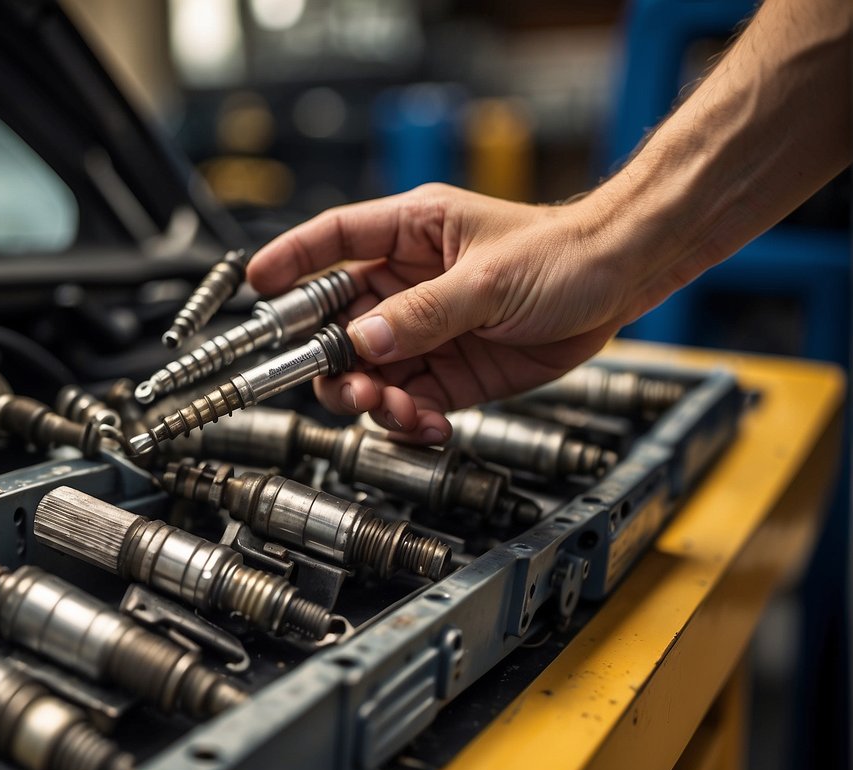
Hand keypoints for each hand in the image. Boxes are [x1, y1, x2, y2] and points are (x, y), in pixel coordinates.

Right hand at [247, 183, 684, 442]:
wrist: (621, 285)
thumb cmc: (562, 253)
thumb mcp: (489, 280)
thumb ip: (425, 314)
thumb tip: (366, 341)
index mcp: (409, 236)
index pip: (333, 241)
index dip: (290, 261)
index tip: (256, 286)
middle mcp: (407, 285)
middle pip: (337, 323)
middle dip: (331, 359)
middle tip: (346, 386)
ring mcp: (424, 332)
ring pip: (367, 372)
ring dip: (370, 399)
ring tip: (393, 410)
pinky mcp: (447, 373)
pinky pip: (407, 402)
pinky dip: (408, 420)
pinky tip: (428, 425)